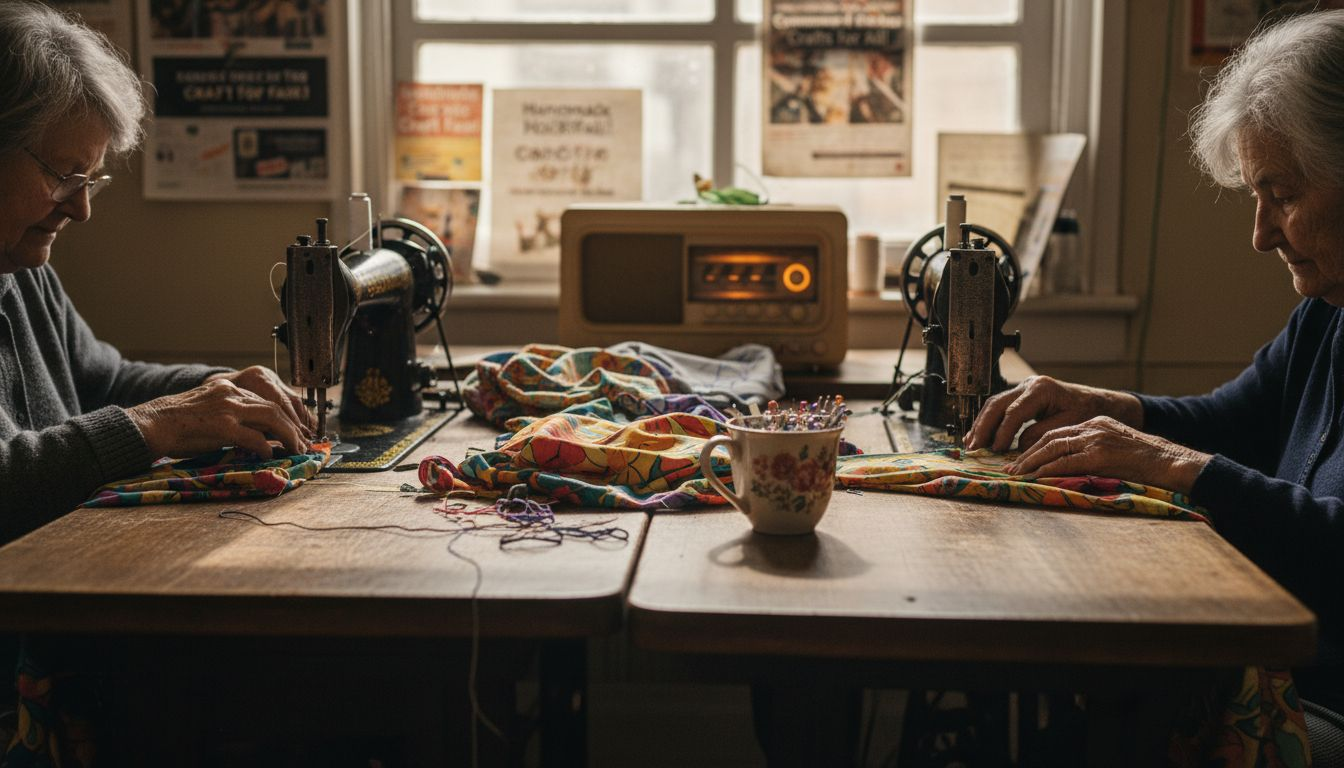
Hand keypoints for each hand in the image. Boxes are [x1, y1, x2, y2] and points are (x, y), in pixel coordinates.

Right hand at [127, 374, 312, 458]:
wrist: (150, 424)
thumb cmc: (178, 424)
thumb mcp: (210, 409)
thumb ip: (235, 416)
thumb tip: (262, 434)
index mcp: (229, 388)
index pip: (267, 399)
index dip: (286, 416)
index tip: (297, 431)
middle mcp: (231, 393)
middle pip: (275, 407)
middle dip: (294, 427)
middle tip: (304, 444)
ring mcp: (226, 408)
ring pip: (271, 418)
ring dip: (288, 436)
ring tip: (296, 450)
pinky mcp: (220, 426)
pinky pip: (253, 436)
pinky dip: (266, 447)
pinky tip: (270, 455)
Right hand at [965, 375, 1143, 451]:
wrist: (1096, 402)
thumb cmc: (1086, 412)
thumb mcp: (1068, 425)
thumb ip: (1043, 434)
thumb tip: (1019, 446)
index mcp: (1041, 389)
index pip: (1014, 411)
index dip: (1003, 432)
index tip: (996, 450)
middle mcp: (1028, 384)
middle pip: (996, 404)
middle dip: (983, 427)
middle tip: (974, 447)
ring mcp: (1022, 388)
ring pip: (993, 404)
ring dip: (981, 425)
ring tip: (971, 444)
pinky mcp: (1020, 395)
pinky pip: (999, 407)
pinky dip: (988, 422)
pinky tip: (978, 436)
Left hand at [1002, 416, 1210, 493]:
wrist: (1172, 462)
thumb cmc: (1149, 462)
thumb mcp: (1118, 448)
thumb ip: (1094, 452)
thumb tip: (1070, 466)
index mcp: (1096, 423)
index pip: (1058, 432)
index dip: (1037, 446)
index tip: (1022, 458)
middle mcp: (1093, 427)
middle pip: (1050, 437)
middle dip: (1027, 453)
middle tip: (1011, 467)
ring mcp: (1096, 439)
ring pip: (1053, 448)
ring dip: (1031, 462)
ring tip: (1017, 474)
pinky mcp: (1100, 454)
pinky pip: (1065, 461)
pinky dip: (1046, 469)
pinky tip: (1034, 477)